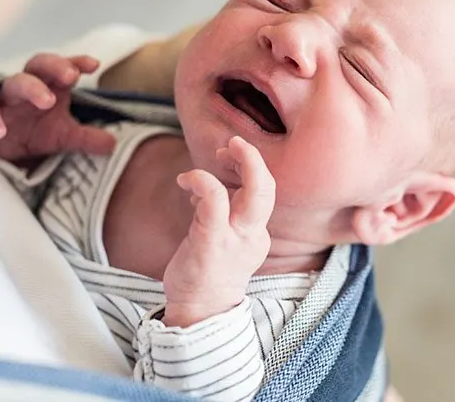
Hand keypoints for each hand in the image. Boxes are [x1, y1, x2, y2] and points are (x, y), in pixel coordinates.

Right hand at [0, 53, 115, 163]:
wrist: (7, 151)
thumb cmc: (38, 131)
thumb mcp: (66, 136)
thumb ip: (88, 138)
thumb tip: (112, 144)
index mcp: (50, 86)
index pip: (64, 67)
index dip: (77, 62)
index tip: (94, 65)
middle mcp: (29, 87)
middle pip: (38, 65)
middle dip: (55, 66)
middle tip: (71, 76)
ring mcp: (7, 100)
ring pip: (14, 83)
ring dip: (31, 88)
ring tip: (48, 101)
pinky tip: (0, 131)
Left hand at [161, 136, 274, 326]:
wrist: (198, 312)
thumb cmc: (206, 273)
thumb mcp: (221, 238)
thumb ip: (220, 211)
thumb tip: (206, 183)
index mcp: (255, 233)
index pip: (263, 191)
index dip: (249, 168)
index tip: (228, 158)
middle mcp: (252, 234)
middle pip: (268, 189)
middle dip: (254, 159)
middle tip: (235, 141)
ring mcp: (234, 239)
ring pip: (252, 192)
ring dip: (238, 162)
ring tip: (213, 158)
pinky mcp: (212, 243)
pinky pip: (215, 200)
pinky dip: (202, 180)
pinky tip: (186, 180)